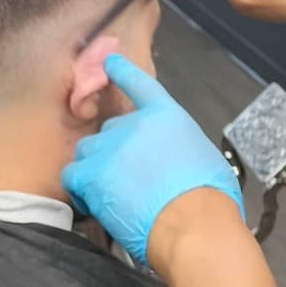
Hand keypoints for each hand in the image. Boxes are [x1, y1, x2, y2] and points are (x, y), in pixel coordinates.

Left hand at [63, 55, 244, 265]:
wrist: (193, 225)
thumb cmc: (212, 197)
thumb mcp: (205, 158)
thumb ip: (181, 148)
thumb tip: (175, 160)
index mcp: (168, 116)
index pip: (139, 84)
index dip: (122, 72)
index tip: (110, 61)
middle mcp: (134, 124)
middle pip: (110, 129)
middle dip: (116, 150)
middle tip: (132, 179)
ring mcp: (110, 147)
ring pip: (89, 150)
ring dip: (96, 167)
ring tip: (114, 193)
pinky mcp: (91, 174)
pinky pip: (74, 175)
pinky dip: (82, 187)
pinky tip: (97, 201)